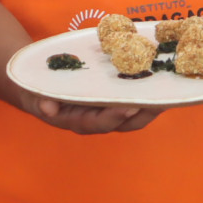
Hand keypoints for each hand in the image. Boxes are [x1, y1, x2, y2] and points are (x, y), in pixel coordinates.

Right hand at [25, 95, 163, 134]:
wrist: (35, 87)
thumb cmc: (37, 91)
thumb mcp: (34, 95)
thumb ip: (40, 101)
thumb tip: (46, 107)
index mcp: (80, 120)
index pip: (102, 122)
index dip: (117, 116)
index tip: (130, 105)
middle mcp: (97, 118)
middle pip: (127, 122)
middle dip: (145, 111)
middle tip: (161, 98)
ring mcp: (107, 109)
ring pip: (135, 112)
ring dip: (151, 104)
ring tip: (168, 89)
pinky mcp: (113, 98)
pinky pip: (133, 98)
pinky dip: (147, 92)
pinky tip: (160, 80)